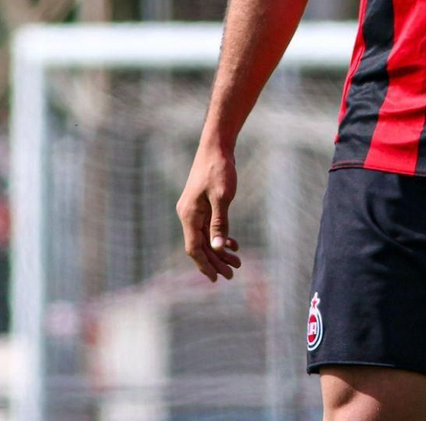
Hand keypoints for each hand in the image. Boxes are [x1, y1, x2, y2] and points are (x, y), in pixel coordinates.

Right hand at [177, 141, 242, 281]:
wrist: (215, 147)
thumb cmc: (219, 169)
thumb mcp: (222, 197)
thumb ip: (220, 223)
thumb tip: (218, 247)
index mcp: (189, 215)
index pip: (194, 248)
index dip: (206, 265)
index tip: (218, 278)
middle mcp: (188, 215)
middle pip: (200, 246)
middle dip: (216, 261)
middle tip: (233, 274)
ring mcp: (194, 210)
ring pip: (205, 237)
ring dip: (220, 250)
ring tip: (237, 262)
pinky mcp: (201, 204)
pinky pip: (208, 227)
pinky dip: (220, 237)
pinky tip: (233, 244)